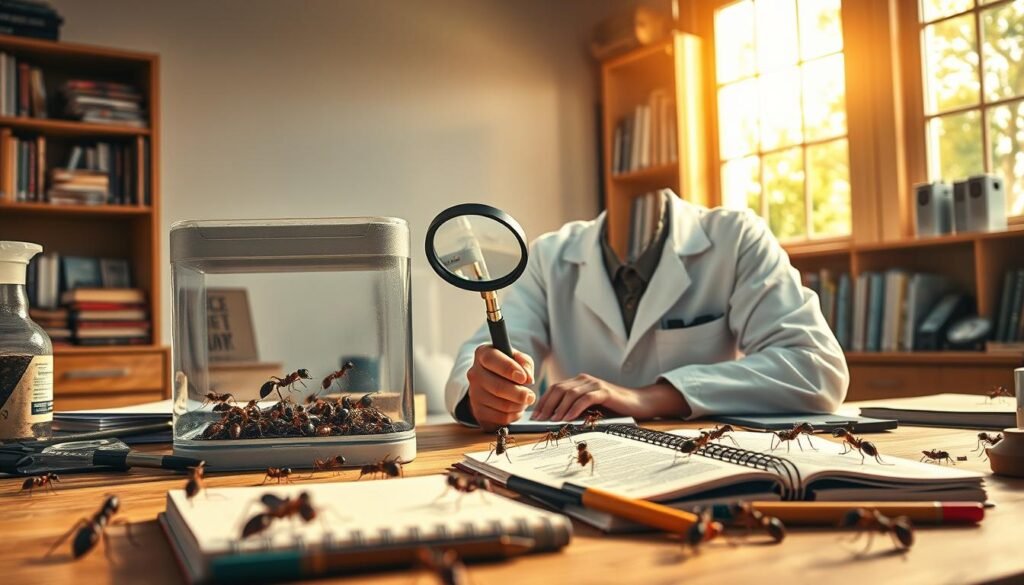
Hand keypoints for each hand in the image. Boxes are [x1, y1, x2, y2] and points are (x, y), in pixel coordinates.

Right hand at [465, 345, 535, 430]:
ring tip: (524, 400)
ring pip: (502, 405)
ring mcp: (474, 393)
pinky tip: (516, 408)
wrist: (493, 383)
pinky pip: (501, 418)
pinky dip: (514, 415)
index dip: (509, 369)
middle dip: (519, 394)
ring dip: (519, 405)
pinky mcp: (478, 411)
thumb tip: (527, 377)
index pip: (492, 359)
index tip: (524, 378)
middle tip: (531, 396)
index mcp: (483, 354)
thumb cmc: (508, 368)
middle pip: (497, 387)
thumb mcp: (518, 359)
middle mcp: (474, 373)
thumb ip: (525, 363)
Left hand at [530, 375, 689, 421]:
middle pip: (559, 389)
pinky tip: (568, 418)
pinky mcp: (604, 391)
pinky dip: (575, 408)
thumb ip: (575, 409)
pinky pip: (585, 398)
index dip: (543, 402)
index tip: (534, 416)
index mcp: (579, 382)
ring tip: (551, 421)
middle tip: (538, 420)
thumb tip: (553, 421)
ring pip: (570, 393)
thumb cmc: (614, 408)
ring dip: (559, 408)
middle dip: (546, 405)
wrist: (639, 403)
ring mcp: (594, 384)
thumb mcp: (590, 408)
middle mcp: (584, 380)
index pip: (555, 389)